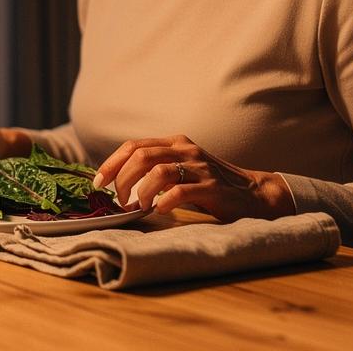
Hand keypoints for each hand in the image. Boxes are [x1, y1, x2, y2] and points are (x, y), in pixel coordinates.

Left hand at [94, 134, 293, 221]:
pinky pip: (180, 192)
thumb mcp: (182, 168)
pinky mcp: (212, 188)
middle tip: (119, 200)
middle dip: (122, 179)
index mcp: (175, 143)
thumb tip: (118, 180)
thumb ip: (156, 168)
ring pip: (158, 172)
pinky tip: (161, 210)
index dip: (112, 163)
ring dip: (141, 192)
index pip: (134, 145)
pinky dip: (164, 202)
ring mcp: (200, 168)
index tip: (98, 182)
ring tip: (139, 206)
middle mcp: (186, 150)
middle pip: (141, 157)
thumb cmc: (210, 184)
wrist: (253, 193)